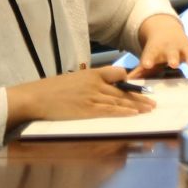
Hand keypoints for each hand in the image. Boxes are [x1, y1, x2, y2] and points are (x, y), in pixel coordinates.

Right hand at [7, 63, 157, 126]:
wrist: (34, 98)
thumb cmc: (50, 90)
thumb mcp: (72, 80)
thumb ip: (88, 83)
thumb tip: (98, 89)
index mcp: (92, 74)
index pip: (118, 73)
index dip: (128, 81)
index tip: (137, 87)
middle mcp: (95, 83)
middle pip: (123, 90)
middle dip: (140, 96)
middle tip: (153, 101)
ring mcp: (92, 96)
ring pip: (120, 100)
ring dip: (137, 105)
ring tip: (149, 109)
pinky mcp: (87, 110)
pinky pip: (110, 110)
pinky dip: (124, 112)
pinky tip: (135, 114)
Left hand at [133, 16, 187, 74]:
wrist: (166, 31)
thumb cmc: (156, 50)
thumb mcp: (147, 57)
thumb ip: (138, 71)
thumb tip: (125, 82)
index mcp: (155, 50)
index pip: (150, 54)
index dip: (148, 59)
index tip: (147, 65)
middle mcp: (170, 48)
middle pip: (171, 52)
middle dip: (173, 58)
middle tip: (174, 64)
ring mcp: (182, 47)